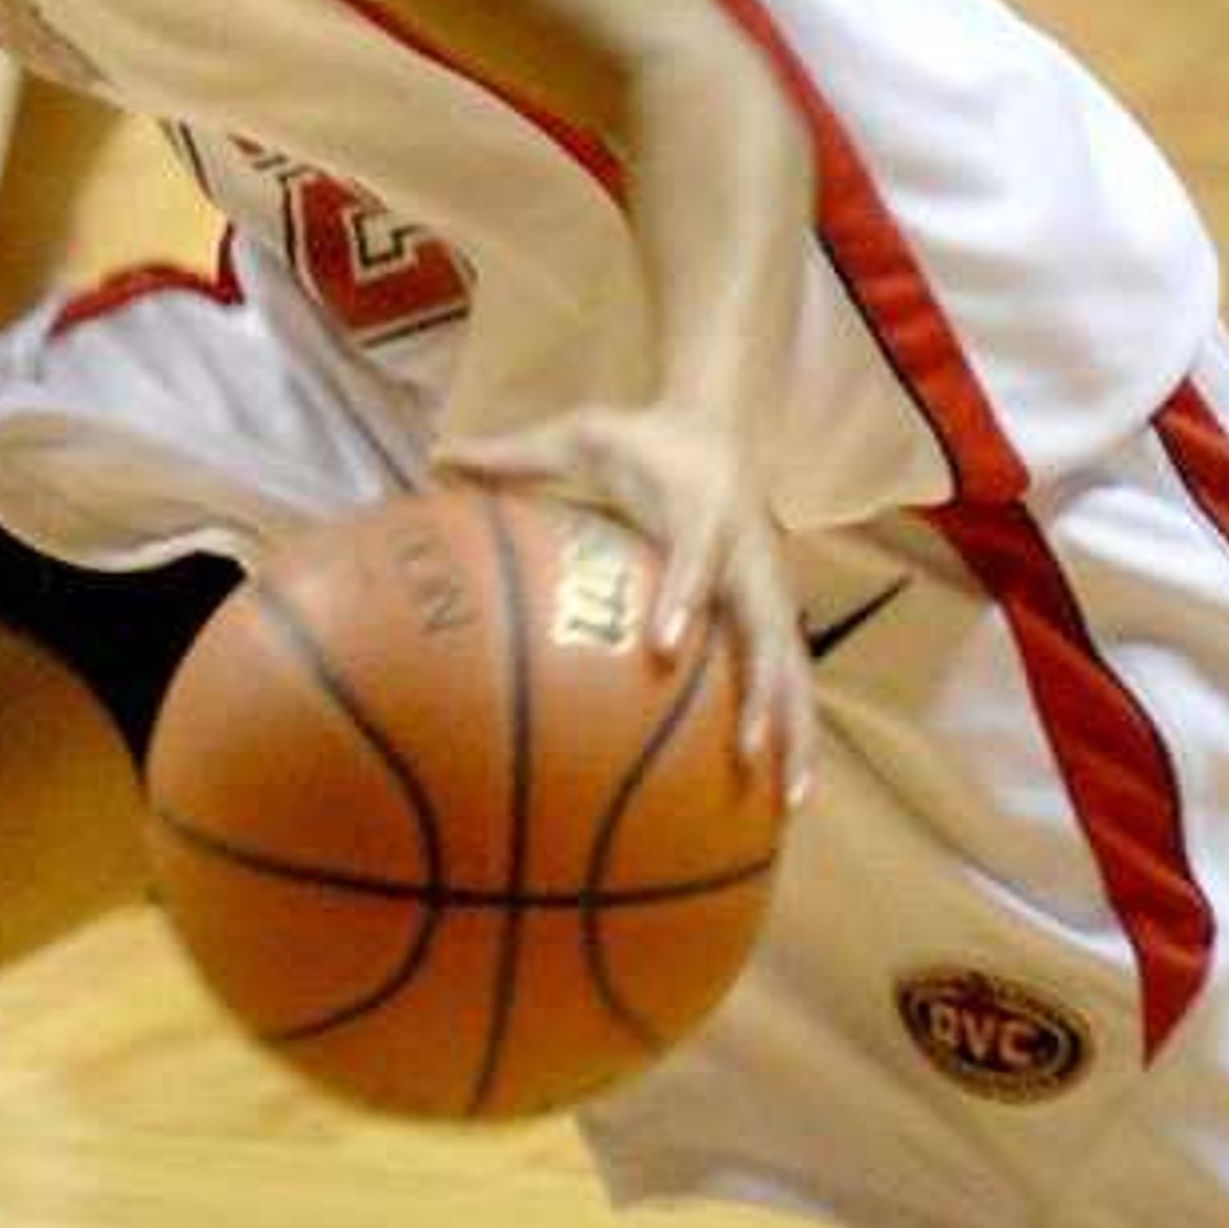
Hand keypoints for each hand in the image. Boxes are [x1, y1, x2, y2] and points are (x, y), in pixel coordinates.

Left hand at [440, 406, 814, 805]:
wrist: (719, 425)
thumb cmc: (642, 438)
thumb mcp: (580, 434)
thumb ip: (513, 455)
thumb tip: (434, 458)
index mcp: (701, 509)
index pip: (697, 556)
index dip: (682, 598)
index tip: (662, 647)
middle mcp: (746, 554)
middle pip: (768, 628)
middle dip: (762, 692)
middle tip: (745, 753)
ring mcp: (768, 585)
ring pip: (791, 663)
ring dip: (794, 729)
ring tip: (791, 801)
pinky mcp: (773, 608)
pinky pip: (789, 673)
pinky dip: (795, 727)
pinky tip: (789, 792)